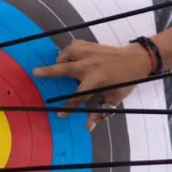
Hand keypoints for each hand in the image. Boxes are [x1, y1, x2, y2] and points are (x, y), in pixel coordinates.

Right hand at [32, 39, 152, 129]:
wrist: (136, 60)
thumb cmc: (126, 80)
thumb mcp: (115, 98)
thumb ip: (101, 112)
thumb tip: (89, 127)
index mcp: (96, 80)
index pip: (77, 96)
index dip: (68, 107)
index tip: (60, 115)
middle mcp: (90, 65)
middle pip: (65, 69)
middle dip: (49, 71)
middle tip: (35, 72)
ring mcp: (90, 53)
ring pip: (68, 53)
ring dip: (60, 59)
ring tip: (56, 66)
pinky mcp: (91, 45)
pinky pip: (74, 45)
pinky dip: (68, 51)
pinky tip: (68, 56)